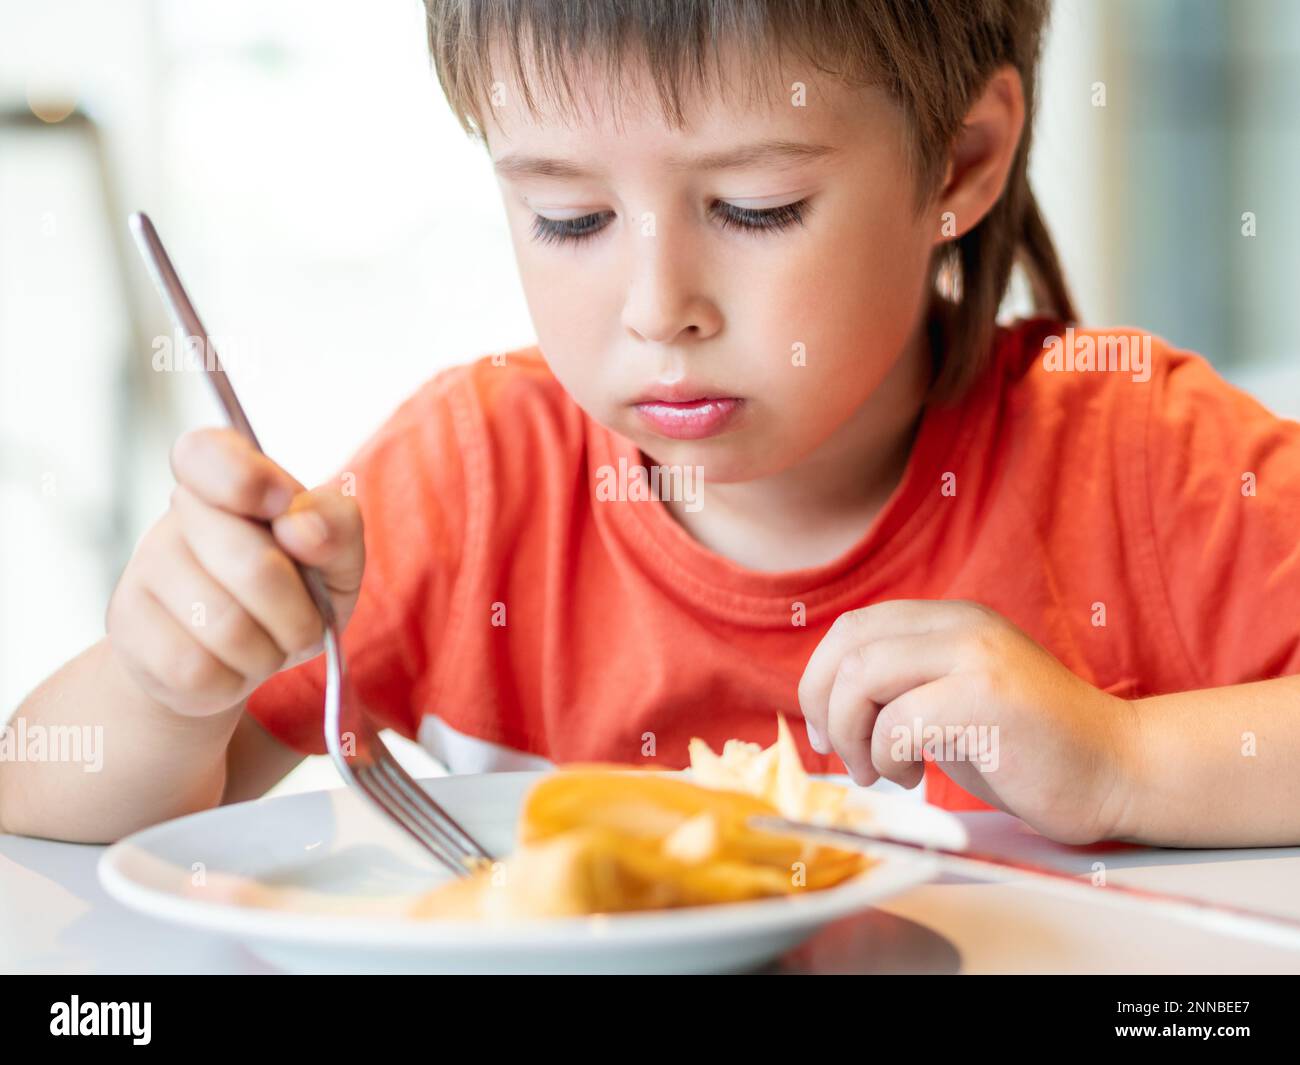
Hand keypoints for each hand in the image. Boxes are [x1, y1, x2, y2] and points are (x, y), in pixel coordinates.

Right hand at [106, 427, 364, 717]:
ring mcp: (144, 571)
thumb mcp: (336, 557)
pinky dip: (235, 679)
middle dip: (300, 611)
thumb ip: (336, 526)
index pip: (208, 453)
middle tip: (302, 618)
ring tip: (267, 641)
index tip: (284, 509)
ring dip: (271, 650)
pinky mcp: (127, 630)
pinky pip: (198, 670)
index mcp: (226, 476)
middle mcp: (178, 515)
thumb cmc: (293, 591)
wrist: (235, 655)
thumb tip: (300, 527)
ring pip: (228, 628)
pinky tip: (232, 664)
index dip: (251, 482)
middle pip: (254, 566)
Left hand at [797, 599, 1135, 843]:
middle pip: (849, 646)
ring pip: (864, 678)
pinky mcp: (989, 697)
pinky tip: (912, 776)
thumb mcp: (952, 697)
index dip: (820, 678)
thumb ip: (900, 684)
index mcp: (947, 619)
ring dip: (852, 734)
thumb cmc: (1027, 747)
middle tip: (841, 754)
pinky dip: (887, 755)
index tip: (823, 727)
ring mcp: (977, 656)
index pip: (853, 628)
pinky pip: (900, 720)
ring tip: (878, 770)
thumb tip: (825, 703)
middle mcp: (961, 624)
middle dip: (825, 706)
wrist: (1118, 769)